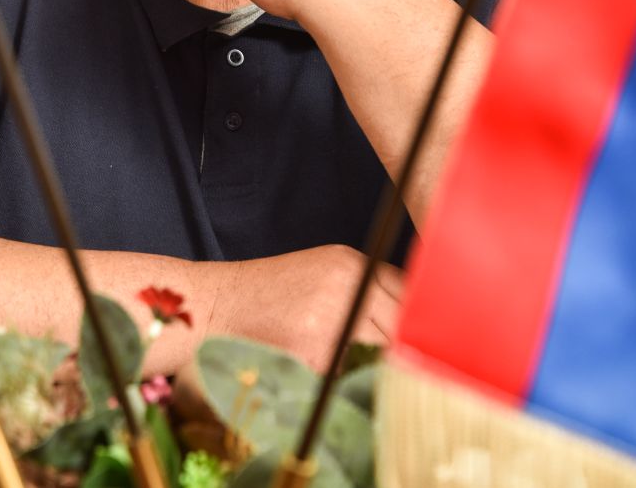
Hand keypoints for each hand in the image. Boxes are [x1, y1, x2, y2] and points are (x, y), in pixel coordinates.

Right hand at [206, 244, 401, 369]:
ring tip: (352, 360)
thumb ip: (362, 287)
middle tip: (404, 362)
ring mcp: (332, 315)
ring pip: (381, 348)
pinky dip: (339, 373)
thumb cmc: (268, 293)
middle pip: (403, 321)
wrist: (216, 303)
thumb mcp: (319, 273)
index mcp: (349, 261)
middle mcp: (346, 282)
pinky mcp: (315, 348)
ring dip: (374, 361)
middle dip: (404, 344)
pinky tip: (316, 363)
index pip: (407, 289)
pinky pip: (348, 369)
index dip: (417, 316)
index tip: (420, 335)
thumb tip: (410, 321)